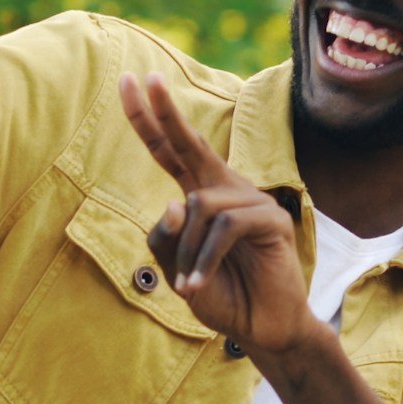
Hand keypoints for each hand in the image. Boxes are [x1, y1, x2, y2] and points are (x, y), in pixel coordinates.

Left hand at [120, 73, 325, 360]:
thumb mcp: (176, 268)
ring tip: (189, 285)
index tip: (130, 81)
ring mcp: (252, 202)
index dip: (149, 119)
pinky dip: (205, 259)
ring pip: (199, 206)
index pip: (170, 151)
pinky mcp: (272, 220)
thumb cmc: (219, 294)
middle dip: (166, 111)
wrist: (260, 327)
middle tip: (146, 76)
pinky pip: (225, 227)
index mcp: (200, 196)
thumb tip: (176, 203)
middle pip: (191, 144)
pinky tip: (197, 286)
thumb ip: (165, 238)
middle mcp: (225, 190)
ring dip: (188, 252)